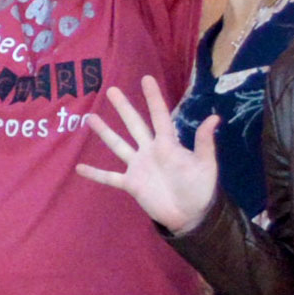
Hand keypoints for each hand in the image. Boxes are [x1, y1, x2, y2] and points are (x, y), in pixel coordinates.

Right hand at [70, 74, 219, 232]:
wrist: (190, 215)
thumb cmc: (200, 188)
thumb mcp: (206, 165)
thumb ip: (205, 142)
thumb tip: (214, 117)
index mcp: (168, 144)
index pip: (159, 116)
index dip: (153, 98)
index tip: (146, 79)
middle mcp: (150, 151)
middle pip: (134, 125)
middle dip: (124, 108)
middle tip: (111, 90)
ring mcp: (138, 167)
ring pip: (118, 145)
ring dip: (105, 132)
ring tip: (90, 118)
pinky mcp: (131, 184)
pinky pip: (109, 177)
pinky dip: (95, 173)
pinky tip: (79, 167)